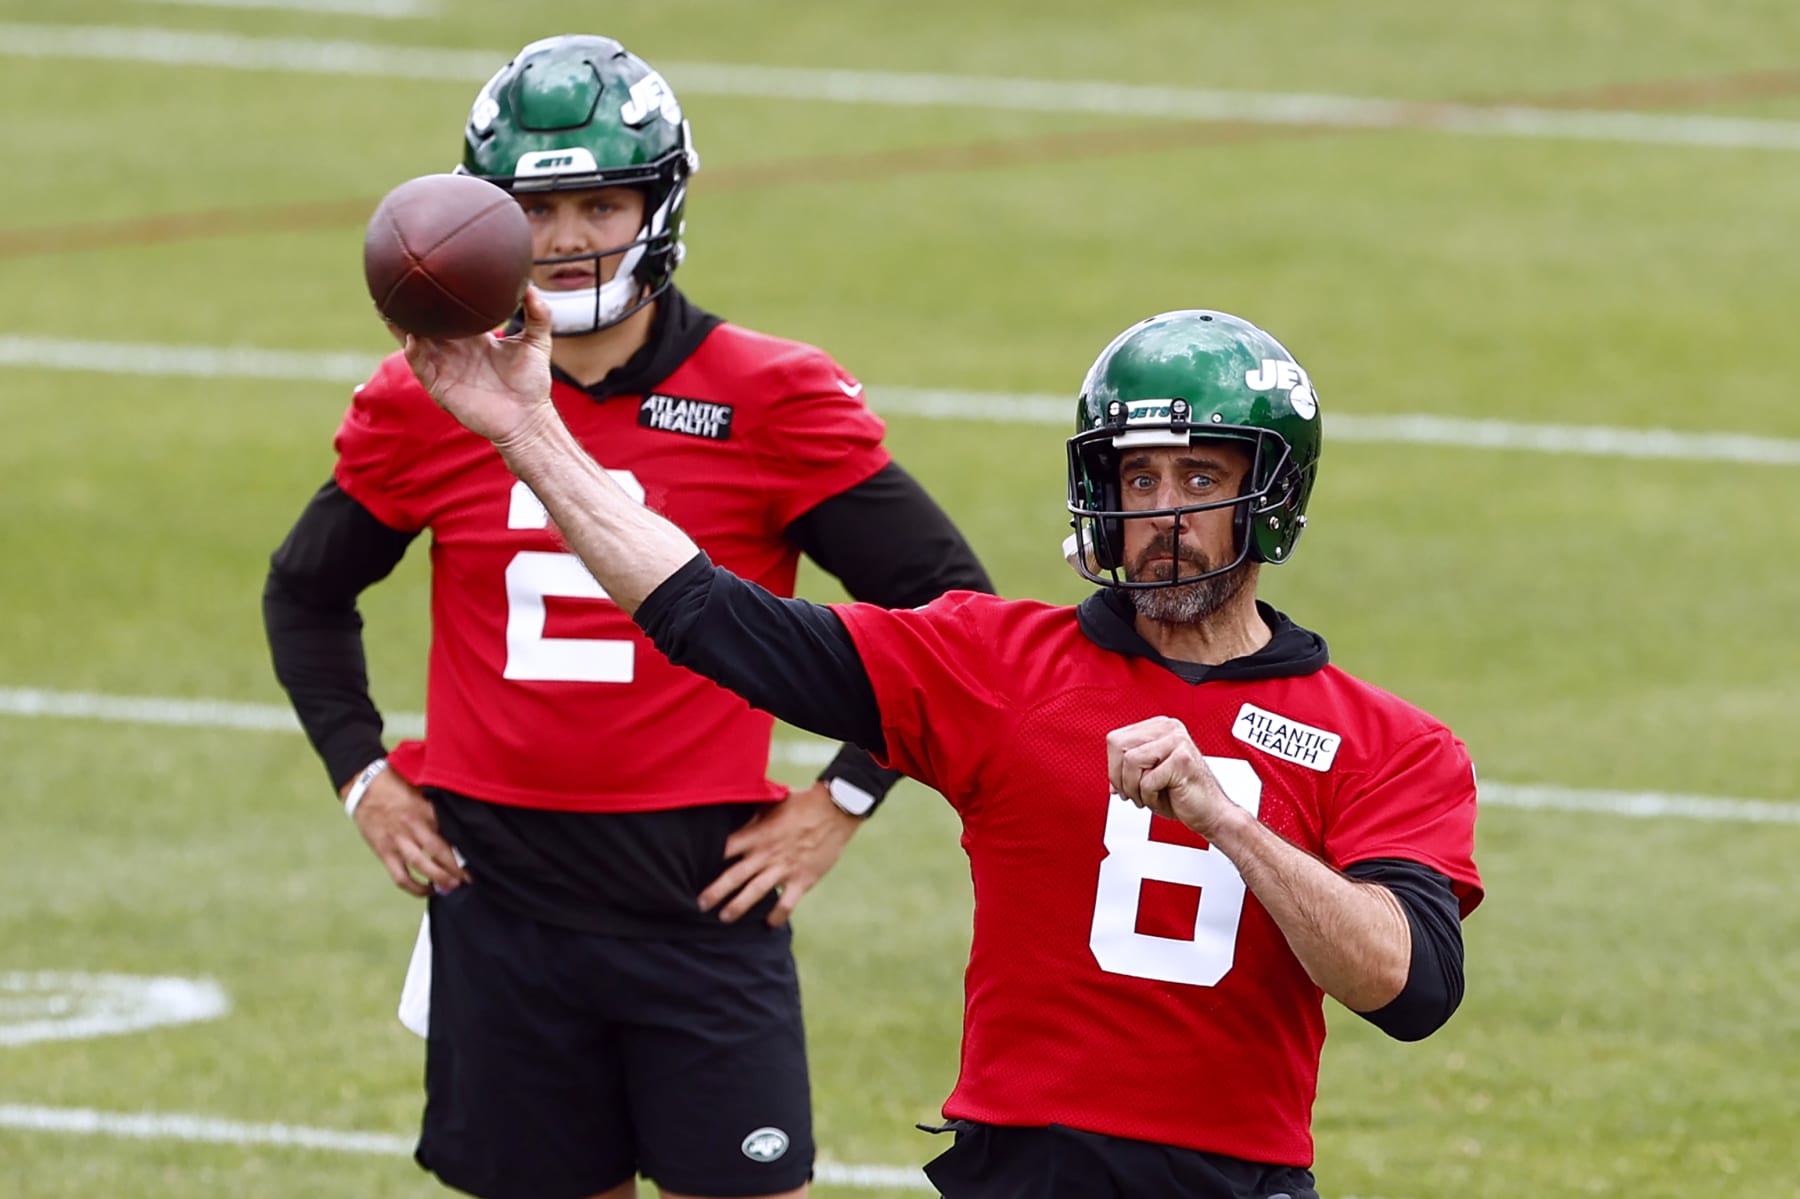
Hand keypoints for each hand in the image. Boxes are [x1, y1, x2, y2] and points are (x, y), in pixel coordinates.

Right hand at [344, 767, 470, 897]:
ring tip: (453, 886)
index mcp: (426, 810)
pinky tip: (427, 890)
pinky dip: (414, 888)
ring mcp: (398, 841)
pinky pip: (401, 877)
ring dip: (439, 879)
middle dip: (457, 867)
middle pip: (440, 851)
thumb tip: (459, 820)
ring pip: (422, 865)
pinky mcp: (384, 853)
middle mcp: (413, 826)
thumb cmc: (396, 786)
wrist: (363, 787)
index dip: (465, 846)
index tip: (479, 856)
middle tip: (470, 878)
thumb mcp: (422, 790)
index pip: (450, 831)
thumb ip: (438, 806)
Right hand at [401, 285, 554, 446]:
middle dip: (408, 306)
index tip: (427, 271)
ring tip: (388, 305)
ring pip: (414, 342)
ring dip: (401, 326)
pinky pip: (421, 367)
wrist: (528, 418)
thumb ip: (538, 315)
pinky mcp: (440, 386)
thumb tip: (532, 287)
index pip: (448, 312)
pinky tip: (412, 338)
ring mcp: (443, 367)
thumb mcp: (537, 343)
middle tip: (395, 281)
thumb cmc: (531, 383)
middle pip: (423, 323)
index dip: (436, 295)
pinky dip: (414, 352)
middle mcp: (452, 350)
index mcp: (471, 337)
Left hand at [698, 782, 861, 926]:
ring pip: (756, 892)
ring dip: (738, 907)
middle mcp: (767, 853)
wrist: (836, 810)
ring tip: (724, 918)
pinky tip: (769, 924)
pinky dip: (777, 915)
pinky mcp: (803, 879)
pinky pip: (786, 903)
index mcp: (757, 833)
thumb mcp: (773, 800)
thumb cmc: (802, 802)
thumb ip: (752, 811)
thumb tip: (733, 804)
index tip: (692, 868)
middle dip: (715, 892)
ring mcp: (785, 868)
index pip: (725, 848)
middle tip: (700, 905)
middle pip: (735, 876)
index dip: (707, 858)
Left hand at [1106, 716, 1239, 838]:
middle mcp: (1169, 728)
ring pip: (1130, 761)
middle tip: (1132, 794)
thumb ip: (1128, 770)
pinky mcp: (1182, 759)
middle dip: (1119, 777)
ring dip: (1134, 788)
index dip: (1113, 766)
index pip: (1115, 739)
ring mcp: (1177, 741)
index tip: (1122, 784)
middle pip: (1118, 745)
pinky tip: (1163, 798)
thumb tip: (1110, 779)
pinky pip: (1147, 780)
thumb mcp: (1149, 777)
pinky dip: (1149, 797)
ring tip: (1149, 796)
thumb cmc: (1182, 796)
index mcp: (1160, 727)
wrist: (1211, 813)